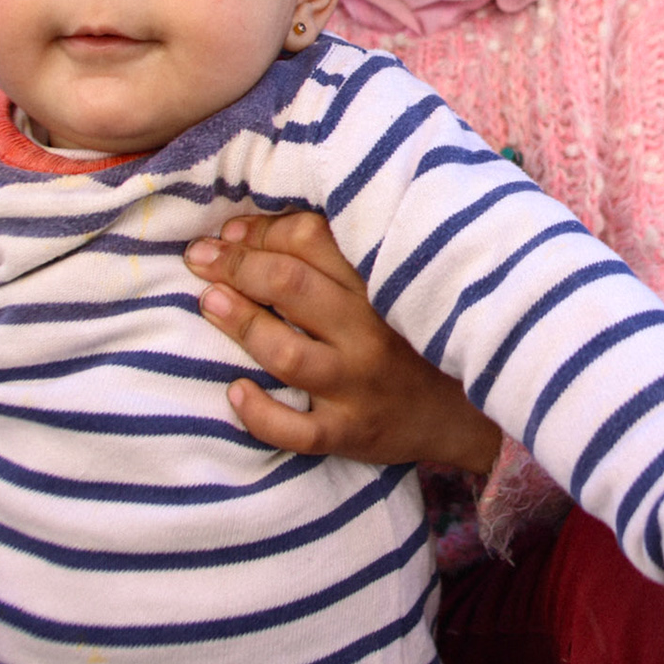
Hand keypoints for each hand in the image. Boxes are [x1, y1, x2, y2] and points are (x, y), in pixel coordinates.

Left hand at [183, 212, 501, 473]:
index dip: (262, 232)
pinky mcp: (350, 433)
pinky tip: (235, 391)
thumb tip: (252, 230)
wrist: (463, 412)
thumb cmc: (412, 337)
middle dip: (236, 267)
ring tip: (208, 303)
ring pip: (288, 353)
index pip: (311, 240)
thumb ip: (338, 255)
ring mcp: (359, 386)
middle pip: (292, 288)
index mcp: (380, 284)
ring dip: (240, 324)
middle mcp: (370, 332)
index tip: (230, 233)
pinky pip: (297, 430)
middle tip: (200, 259)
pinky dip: (260, 412)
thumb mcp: (390, 284)